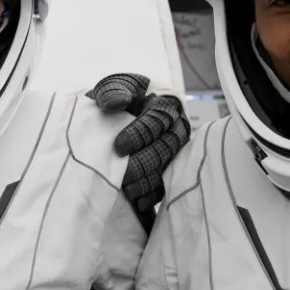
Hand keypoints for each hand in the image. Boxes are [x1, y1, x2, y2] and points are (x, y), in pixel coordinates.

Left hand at [87, 73, 190, 222]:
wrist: (114, 113)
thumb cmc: (116, 96)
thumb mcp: (112, 86)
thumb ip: (113, 90)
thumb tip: (118, 102)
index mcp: (165, 103)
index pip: (158, 120)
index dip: (139, 134)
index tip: (118, 148)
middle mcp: (176, 125)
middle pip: (166, 146)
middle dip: (144, 162)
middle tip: (122, 175)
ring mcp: (176, 147)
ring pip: (167, 165)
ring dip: (148, 180)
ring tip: (128, 192)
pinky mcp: (170, 166)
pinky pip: (167, 182)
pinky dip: (154, 194)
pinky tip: (139, 203)